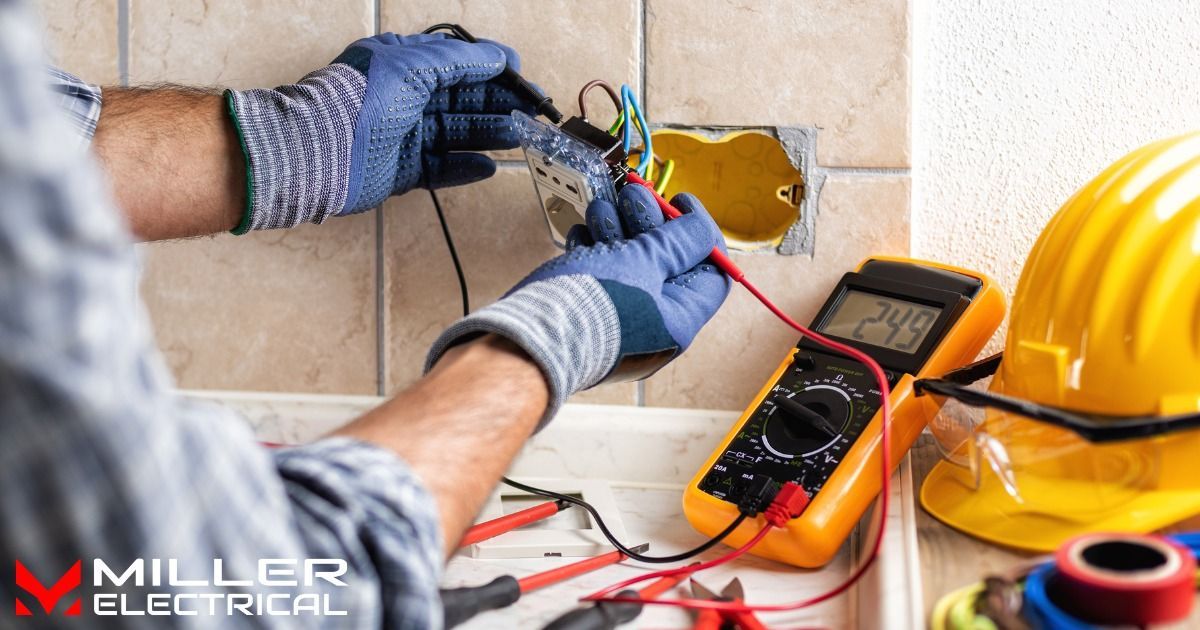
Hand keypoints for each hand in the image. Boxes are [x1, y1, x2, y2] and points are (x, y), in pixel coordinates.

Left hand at [225, 33, 535, 231]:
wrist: (320, 150)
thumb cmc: (361, 98)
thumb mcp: (414, 64)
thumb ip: (460, 60)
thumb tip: (498, 56)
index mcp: (404, 64)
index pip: (456, 63)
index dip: (490, 69)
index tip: (521, 76)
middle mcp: (405, 98)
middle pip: (461, 100)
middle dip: (498, 104)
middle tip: (532, 112)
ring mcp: (404, 136)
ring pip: (456, 134)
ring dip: (489, 134)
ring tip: (520, 137)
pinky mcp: (402, 171)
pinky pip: (441, 168)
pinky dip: (464, 168)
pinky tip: (488, 166)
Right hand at [426, 184, 731, 427]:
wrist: (528, 339)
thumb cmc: (592, 306)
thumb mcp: (646, 262)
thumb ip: (679, 242)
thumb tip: (702, 230)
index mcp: (678, 320)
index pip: (711, 273)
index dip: (700, 233)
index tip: (679, 202)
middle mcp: (653, 324)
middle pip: (666, 262)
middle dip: (650, 222)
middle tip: (634, 197)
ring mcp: (617, 319)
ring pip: (628, 262)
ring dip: (617, 228)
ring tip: (601, 211)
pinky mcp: (587, 312)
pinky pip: (600, 274)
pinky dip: (593, 248)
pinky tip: (582, 236)